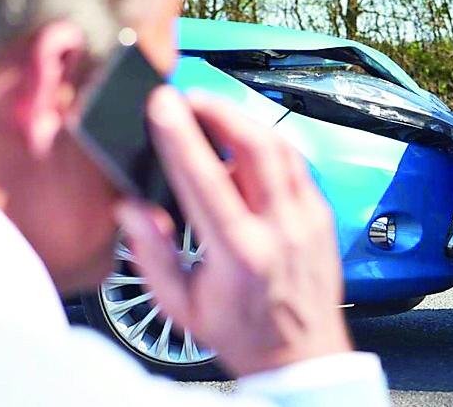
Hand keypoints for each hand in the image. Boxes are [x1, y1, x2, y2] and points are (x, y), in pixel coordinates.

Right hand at [115, 87, 351, 375]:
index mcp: (240, 254)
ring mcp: (308, 219)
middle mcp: (280, 229)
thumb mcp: (182, 306)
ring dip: (244, 121)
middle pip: (256, 146)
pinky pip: (296, 164)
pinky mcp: (322, 214)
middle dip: (219, 110)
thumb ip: (152, 255)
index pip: (207, 179)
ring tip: (213, 114)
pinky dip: (268, 145)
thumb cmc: (243, 333)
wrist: (302, 355)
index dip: (181, 136)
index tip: (162, 104)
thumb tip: (130, 209)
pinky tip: (245, 145)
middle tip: (190, 98)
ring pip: (281, 148)